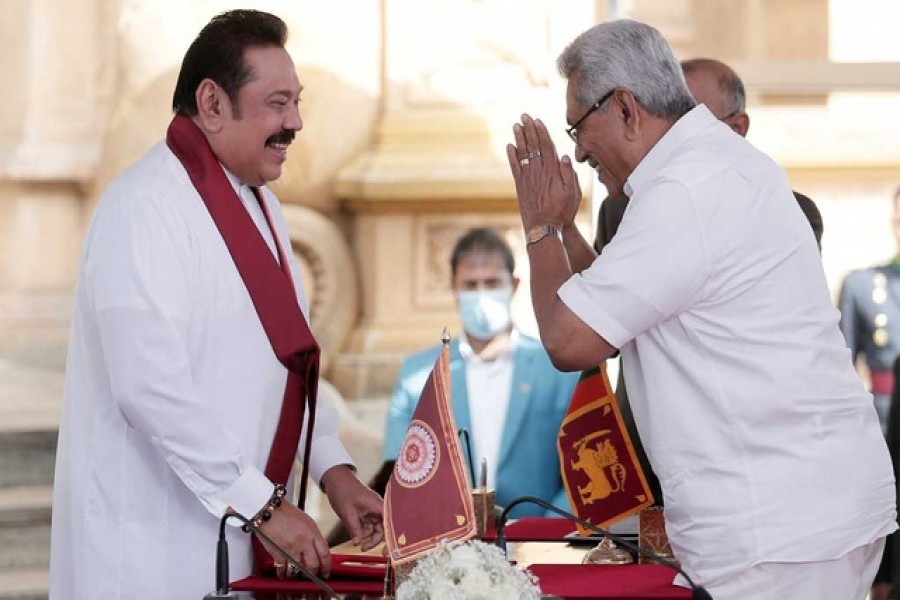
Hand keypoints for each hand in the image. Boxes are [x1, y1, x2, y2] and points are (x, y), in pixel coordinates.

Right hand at [258, 502, 331, 577]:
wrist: (269, 509)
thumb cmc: (285, 512)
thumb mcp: (305, 520)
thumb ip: (312, 535)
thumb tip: (315, 548)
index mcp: (312, 531)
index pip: (325, 553)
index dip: (327, 566)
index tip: (326, 571)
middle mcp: (304, 541)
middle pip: (314, 564)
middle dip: (314, 573)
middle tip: (313, 576)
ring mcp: (291, 548)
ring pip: (299, 570)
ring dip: (298, 574)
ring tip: (297, 574)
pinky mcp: (278, 553)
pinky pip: (283, 570)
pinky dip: (283, 574)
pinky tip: (283, 573)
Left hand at [321, 465, 383, 550]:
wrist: (336, 478)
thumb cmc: (343, 490)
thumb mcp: (347, 513)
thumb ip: (354, 529)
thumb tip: (358, 543)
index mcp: (378, 505)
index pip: (390, 524)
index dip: (390, 537)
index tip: (384, 549)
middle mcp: (378, 507)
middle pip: (384, 527)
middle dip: (375, 539)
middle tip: (365, 549)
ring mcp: (372, 508)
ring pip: (376, 527)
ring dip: (369, 536)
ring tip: (360, 545)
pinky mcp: (366, 510)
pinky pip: (369, 524)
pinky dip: (364, 531)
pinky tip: (357, 537)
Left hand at [506, 114, 582, 231]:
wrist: (543, 227)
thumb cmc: (562, 211)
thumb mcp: (573, 193)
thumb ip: (569, 174)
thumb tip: (565, 156)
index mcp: (553, 171)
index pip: (547, 147)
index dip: (542, 132)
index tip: (537, 120)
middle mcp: (539, 172)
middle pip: (533, 146)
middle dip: (529, 130)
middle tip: (524, 116)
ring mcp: (528, 178)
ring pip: (523, 153)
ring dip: (520, 138)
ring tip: (516, 126)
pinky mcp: (520, 186)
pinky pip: (515, 167)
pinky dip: (512, 156)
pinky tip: (510, 146)